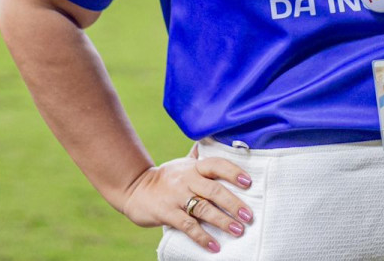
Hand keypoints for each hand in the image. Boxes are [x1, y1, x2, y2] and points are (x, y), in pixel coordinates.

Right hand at [120, 147, 253, 253]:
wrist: (135, 189)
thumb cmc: (166, 177)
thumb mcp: (183, 163)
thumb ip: (200, 155)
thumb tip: (218, 137)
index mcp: (194, 166)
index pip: (217, 165)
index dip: (233, 172)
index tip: (249, 182)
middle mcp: (187, 179)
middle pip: (214, 189)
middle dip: (233, 203)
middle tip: (249, 215)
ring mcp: (177, 197)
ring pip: (203, 208)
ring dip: (222, 221)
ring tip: (238, 230)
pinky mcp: (167, 214)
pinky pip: (188, 226)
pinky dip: (202, 237)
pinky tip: (214, 246)